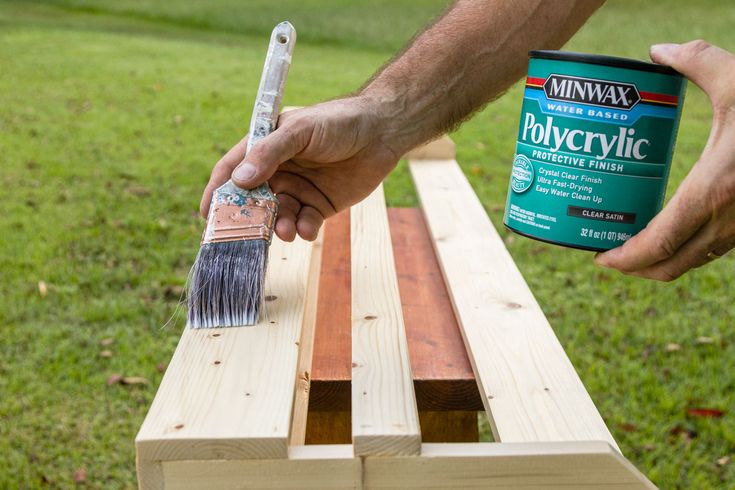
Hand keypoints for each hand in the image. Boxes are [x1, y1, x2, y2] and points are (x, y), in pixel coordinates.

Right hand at [200, 96, 400, 240]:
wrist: (382, 132)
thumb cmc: (337, 121)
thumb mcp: (300, 131)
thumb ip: (269, 153)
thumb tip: (239, 180)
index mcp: (264, 148)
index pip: (232, 170)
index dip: (217, 191)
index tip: (207, 215)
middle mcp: (277, 171)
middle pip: (252, 200)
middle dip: (249, 218)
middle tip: (246, 235)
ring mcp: (298, 189)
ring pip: (277, 216)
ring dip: (278, 226)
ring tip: (285, 231)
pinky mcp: (319, 205)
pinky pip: (303, 223)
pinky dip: (302, 229)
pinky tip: (306, 229)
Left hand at [596, 40, 734, 280]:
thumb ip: (698, 61)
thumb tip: (659, 51)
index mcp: (714, 191)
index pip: (659, 243)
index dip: (625, 258)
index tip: (600, 257)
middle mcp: (728, 220)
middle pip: (671, 265)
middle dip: (634, 267)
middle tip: (608, 253)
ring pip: (694, 260)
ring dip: (659, 261)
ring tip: (631, 242)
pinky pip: (713, 249)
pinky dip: (686, 249)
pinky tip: (671, 227)